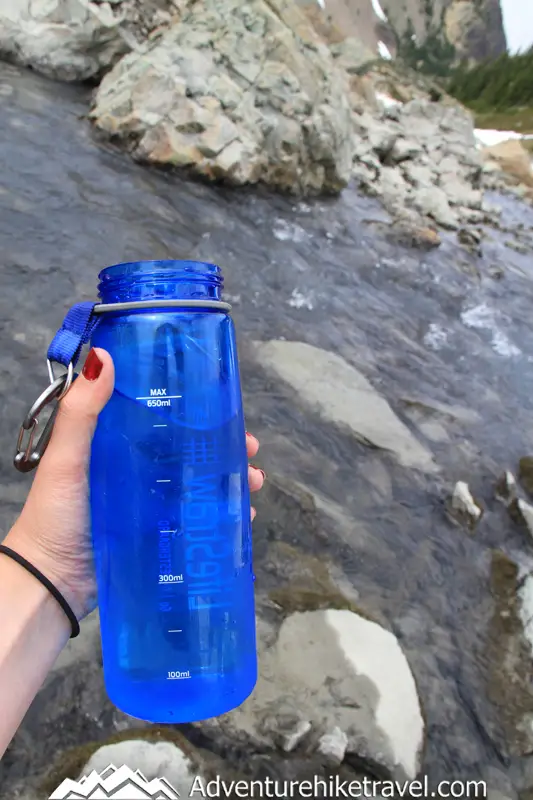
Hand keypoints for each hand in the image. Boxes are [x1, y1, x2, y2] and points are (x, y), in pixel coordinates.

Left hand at [5, 348, 264, 621]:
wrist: (50, 580)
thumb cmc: (55, 515)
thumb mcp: (66, 459)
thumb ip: (81, 412)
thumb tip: (105, 355)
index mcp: (118, 445)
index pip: (165, 420)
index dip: (196, 412)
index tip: (225, 407)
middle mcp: (139, 471)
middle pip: (191, 451)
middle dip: (224, 447)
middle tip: (250, 448)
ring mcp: (152, 504)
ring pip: (200, 484)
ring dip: (230, 480)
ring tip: (252, 482)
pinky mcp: (159, 534)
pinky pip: (196, 519)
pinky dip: (220, 515)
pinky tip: (241, 516)